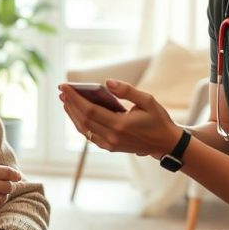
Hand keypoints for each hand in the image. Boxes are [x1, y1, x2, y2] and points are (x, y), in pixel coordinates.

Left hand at [59, 79, 180, 157]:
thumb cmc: (158, 120)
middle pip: (83, 119)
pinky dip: (80, 123)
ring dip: (72, 113)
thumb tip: (107, 82)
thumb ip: (127, 91)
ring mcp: (110, 144)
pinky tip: (76, 112)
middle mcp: (112, 137)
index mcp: (120, 125)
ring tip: (65, 99)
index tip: (65, 86)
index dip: (75, 98)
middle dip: (70, 103)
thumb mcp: (147, 100)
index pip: (90, 110)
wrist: (166, 143)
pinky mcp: (110, 147)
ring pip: (84, 128)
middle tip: (62, 90)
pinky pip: (89, 135)